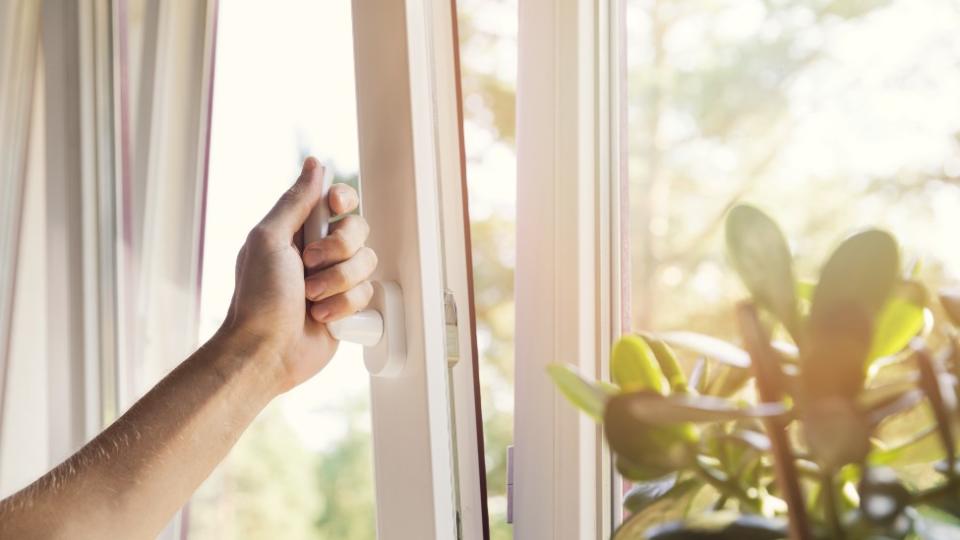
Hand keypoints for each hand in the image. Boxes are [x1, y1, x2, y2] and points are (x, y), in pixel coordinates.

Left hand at [221, 157, 376, 390]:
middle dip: (338, 250)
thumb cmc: (258, 297)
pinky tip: (321, 317)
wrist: (267, 351)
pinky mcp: (348, 306)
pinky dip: (343, 306)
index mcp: (298, 230)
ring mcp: (336, 280)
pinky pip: (368, 294)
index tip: (334, 209)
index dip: (343, 201)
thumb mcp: (269, 239)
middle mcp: (320, 252)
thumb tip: (314, 164)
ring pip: (367, 263)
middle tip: (309, 265)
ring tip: (311, 298)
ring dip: (338, 282)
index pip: (337, 201)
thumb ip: (296, 201)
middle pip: (358, 230)